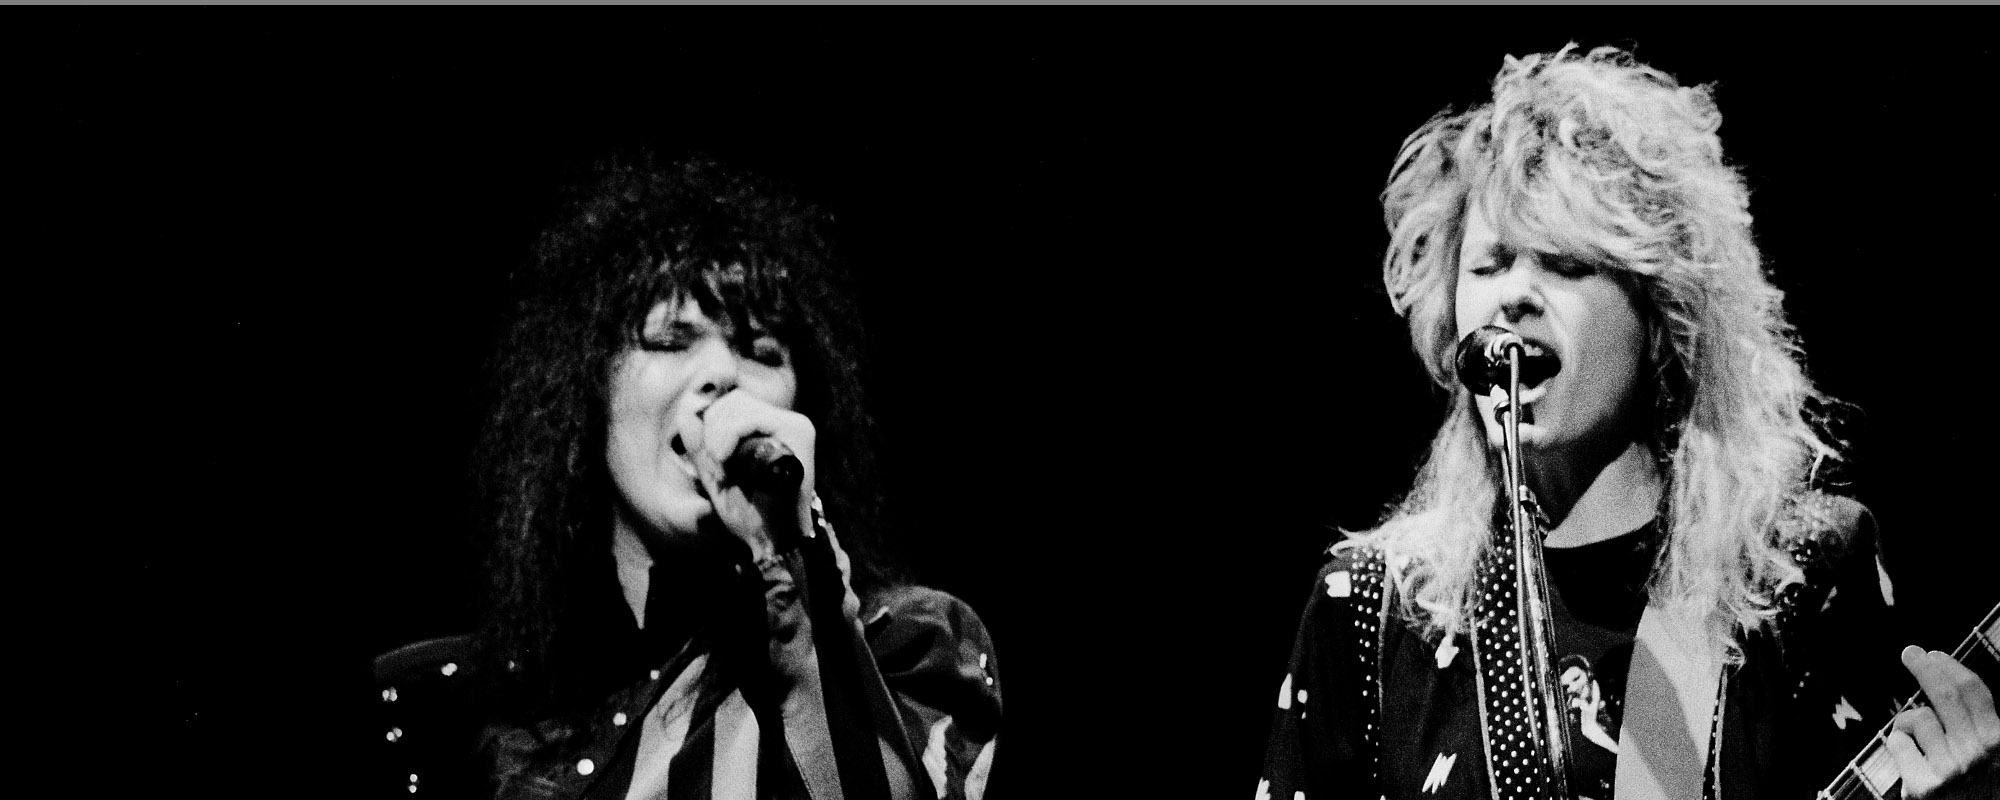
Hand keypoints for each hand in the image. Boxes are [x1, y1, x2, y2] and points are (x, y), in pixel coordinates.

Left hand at [687, 390, 817, 562]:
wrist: (771, 541)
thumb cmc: (747, 513)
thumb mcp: (715, 472)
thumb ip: (701, 444)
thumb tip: (687, 411)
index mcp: (773, 429)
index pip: (734, 403)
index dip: (712, 426)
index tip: (714, 461)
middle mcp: (789, 423)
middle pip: (735, 400)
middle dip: (713, 432)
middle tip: (719, 468)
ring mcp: (797, 427)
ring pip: (739, 406)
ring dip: (719, 438)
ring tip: (727, 469)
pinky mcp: (799, 434)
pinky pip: (749, 419)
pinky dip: (728, 437)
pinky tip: (726, 462)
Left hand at [1886, 645, 1999, 798]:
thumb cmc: (1978, 784)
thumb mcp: (1990, 751)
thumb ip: (1976, 722)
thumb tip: (1948, 678)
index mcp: (1998, 741)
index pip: (1973, 691)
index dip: (1951, 667)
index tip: (1934, 654)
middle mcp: (1977, 754)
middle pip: (1944, 695)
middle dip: (1925, 668)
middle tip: (1910, 653)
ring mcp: (1950, 770)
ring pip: (1916, 718)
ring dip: (1909, 721)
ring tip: (1921, 742)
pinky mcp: (1924, 787)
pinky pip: (1897, 742)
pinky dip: (1899, 744)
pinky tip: (1911, 758)